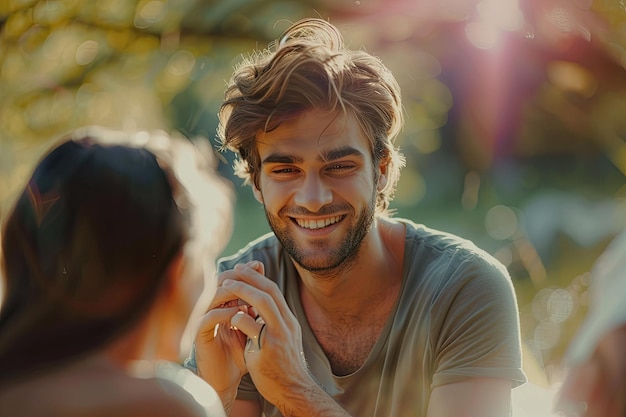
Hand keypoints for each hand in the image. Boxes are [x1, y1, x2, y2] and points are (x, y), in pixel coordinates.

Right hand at [194, 263, 260, 404]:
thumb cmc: (241, 353)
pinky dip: (226, 313)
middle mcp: (211, 308)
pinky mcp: (200, 334)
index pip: (229, 277)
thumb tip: (267, 284)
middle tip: (254, 274)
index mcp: (222, 304)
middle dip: (239, 277)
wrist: (228, 380)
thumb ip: (257, 306)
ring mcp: (204, 320)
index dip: (244, 270)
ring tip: (250, 295)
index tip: (260, 266)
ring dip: (233, 293)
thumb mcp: (253, 326)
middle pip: (219, 281)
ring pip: (213, 296)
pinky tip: (240, 314)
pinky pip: (209, 317)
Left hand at [219, 261, 314, 409]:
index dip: (257, 278)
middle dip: (250, 277)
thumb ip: (269, 324)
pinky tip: (230, 317)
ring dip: (244, 290)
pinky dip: (240, 318)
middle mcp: (287, 323)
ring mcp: (280, 335)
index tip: (242, 271)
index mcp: (288, 320)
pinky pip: (253, 327)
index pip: (274, 291)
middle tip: (234, 269)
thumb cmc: (282, 366)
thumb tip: (253, 309)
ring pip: (264, 302)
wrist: (293, 390)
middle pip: (270, 290)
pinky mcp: (270, 349)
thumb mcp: (280, 339)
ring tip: (227, 286)